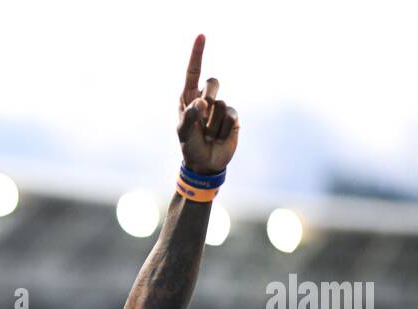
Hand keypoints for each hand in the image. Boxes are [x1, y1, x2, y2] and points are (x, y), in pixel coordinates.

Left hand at [176, 35, 238, 174]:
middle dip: (208, 98)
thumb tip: (202, 101)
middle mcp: (205, 99)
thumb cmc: (190, 146)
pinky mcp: (232, 118)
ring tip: (208, 134)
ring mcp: (220, 108)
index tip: (201, 35)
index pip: (194, 72)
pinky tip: (219, 137)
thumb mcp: (184, 132)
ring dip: (212, 124)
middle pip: (212, 82)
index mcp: (189, 97)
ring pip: (221, 104)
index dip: (197, 54)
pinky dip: (223, 129)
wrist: (205, 164)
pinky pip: (231, 115)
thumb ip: (190, 116)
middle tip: (202, 119)